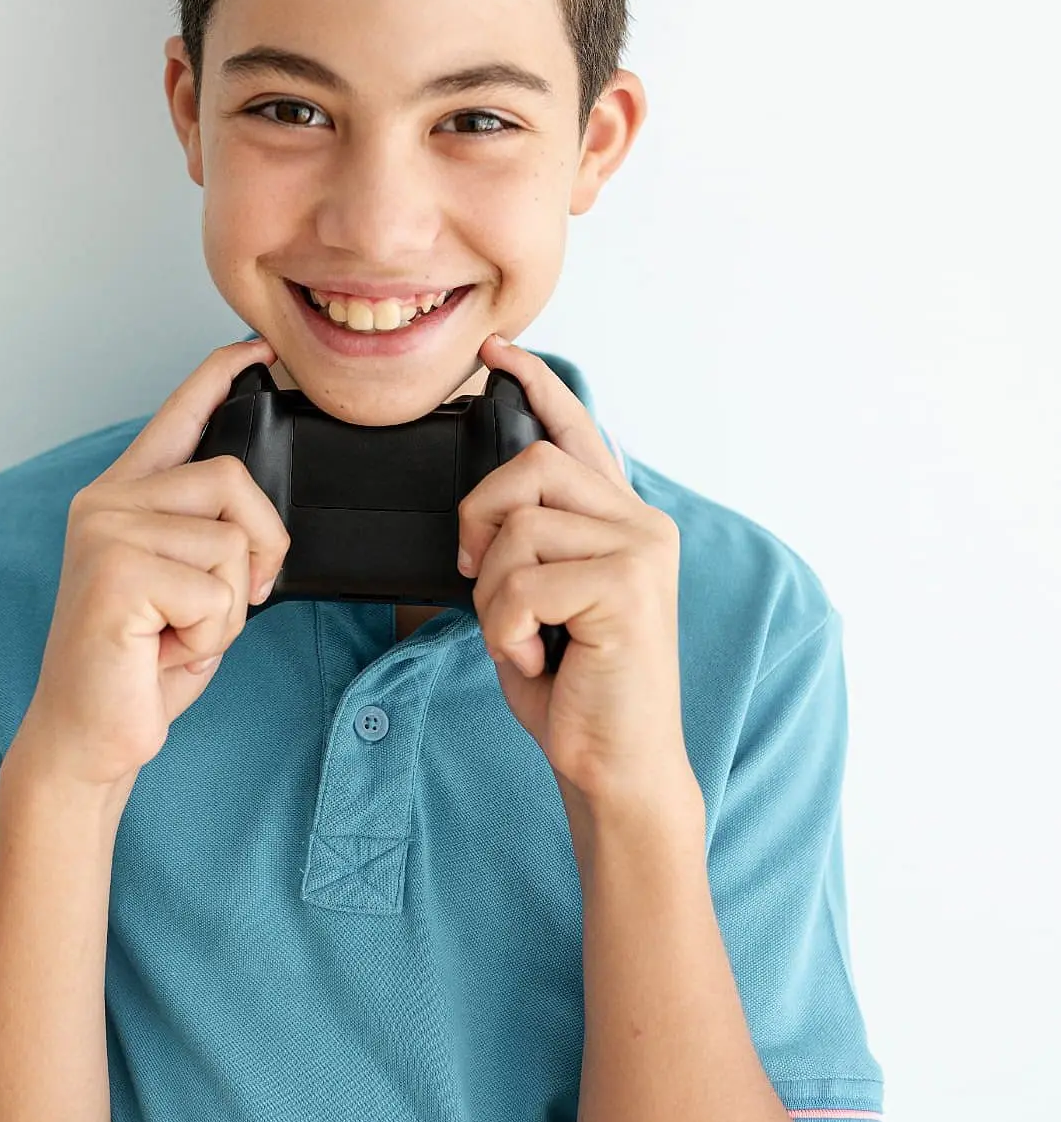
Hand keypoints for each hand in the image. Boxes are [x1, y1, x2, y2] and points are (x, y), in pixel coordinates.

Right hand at [9, 335, 291, 798]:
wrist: (89, 739)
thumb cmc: (139, 668)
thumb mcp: (189, 588)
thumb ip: (211, 535)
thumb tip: (256, 512)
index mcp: (121, 498)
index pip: (177, 418)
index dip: (219, 376)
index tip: (259, 348)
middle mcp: (106, 503)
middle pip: (233, 478)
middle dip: (261, 547)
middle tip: (232, 602)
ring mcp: (106, 533)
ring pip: (231, 542)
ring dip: (228, 608)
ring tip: (179, 634)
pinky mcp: (116, 574)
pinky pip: (216, 592)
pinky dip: (211, 635)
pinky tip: (165, 650)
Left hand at [457, 334, 701, 837]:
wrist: (615, 768)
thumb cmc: (574, 689)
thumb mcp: (538, 600)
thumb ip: (528, 540)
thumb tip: (491, 499)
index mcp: (621, 521)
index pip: (576, 432)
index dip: (536, 386)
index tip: (499, 353)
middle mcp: (642, 523)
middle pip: (529, 464)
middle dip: (479, 517)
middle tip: (478, 576)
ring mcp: (641, 551)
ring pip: (519, 526)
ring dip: (494, 593)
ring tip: (525, 636)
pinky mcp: (627, 587)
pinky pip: (522, 581)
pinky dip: (506, 627)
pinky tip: (538, 657)